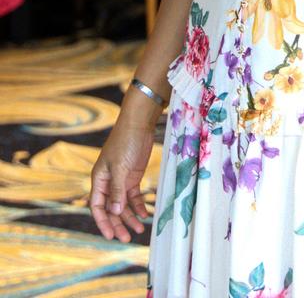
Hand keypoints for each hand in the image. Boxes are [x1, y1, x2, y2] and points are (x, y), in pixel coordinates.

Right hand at [89, 117, 154, 241]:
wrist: (138, 124)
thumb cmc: (125, 143)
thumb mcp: (120, 168)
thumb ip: (117, 190)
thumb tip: (114, 212)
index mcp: (99, 180)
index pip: (97, 207)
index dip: (103, 222)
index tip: (110, 236)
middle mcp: (108, 183)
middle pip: (111, 209)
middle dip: (118, 224)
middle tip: (127, 238)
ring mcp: (121, 180)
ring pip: (123, 205)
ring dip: (130, 217)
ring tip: (140, 230)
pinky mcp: (133, 177)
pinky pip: (134, 196)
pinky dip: (138, 206)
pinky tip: (145, 214)